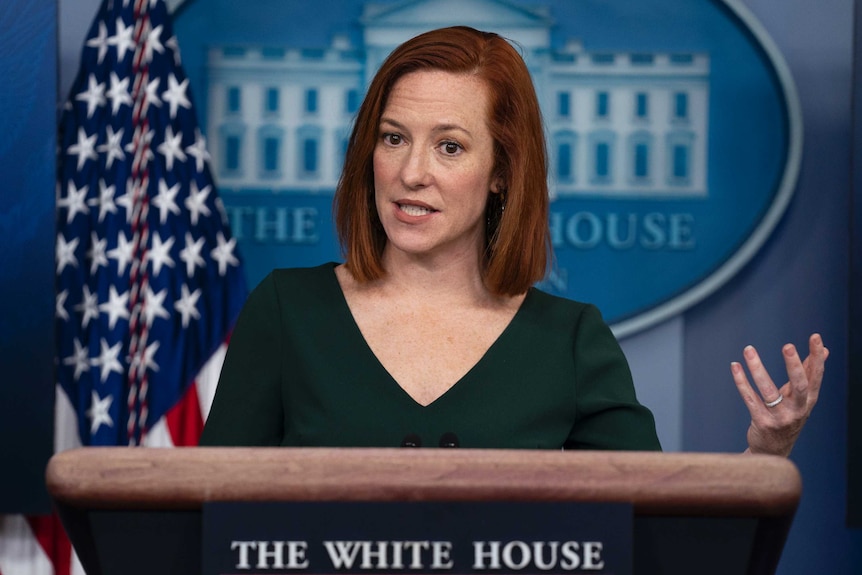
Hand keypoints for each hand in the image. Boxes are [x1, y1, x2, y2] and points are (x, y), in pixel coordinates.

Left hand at [731, 333, 827, 456]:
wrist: (772, 450)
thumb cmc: (788, 416)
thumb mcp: (800, 397)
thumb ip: (809, 373)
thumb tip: (825, 350)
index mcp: (809, 401)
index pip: (816, 376)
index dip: (817, 357)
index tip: (816, 337)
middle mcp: (797, 410)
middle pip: (799, 386)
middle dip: (794, 366)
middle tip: (788, 346)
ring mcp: (779, 418)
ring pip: (768, 391)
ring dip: (757, 368)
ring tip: (749, 349)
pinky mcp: (761, 422)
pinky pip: (750, 399)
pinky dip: (741, 381)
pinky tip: (735, 366)